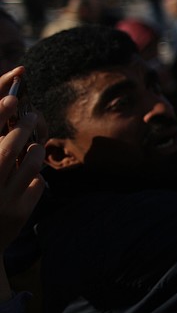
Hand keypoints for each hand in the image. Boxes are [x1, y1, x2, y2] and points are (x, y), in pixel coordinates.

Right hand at [0, 68, 44, 251]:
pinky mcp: (19, 213)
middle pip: (8, 147)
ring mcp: (1, 200)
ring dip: (34, 152)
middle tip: (30, 116)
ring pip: (30, 164)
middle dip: (22, 127)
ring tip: (33, 149)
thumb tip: (10, 116)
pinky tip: (28, 180)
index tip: (12, 99)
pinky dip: (35, 179)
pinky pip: (37, 184)